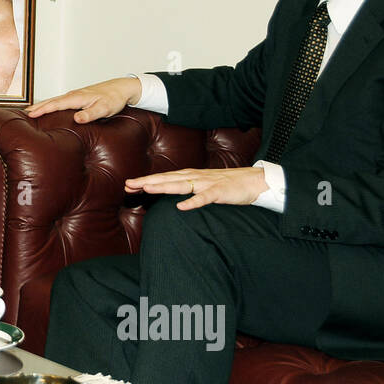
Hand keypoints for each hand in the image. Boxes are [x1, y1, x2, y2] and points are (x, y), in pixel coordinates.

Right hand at [25, 77, 141, 122]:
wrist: (121, 88)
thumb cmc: (114, 98)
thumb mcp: (104, 108)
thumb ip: (90, 114)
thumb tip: (76, 118)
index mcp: (77, 97)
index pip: (56, 104)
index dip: (42, 109)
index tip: (30, 114)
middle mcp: (73, 95)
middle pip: (51, 101)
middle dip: (37, 107)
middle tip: (23, 114)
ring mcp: (75, 96)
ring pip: (55, 101)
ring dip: (42, 105)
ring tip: (31, 112)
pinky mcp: (78, 98)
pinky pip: (60, 102)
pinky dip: (51, 105)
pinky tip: (49, 109)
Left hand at [125, 167, 268, 210]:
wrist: (254, 181)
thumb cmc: (227, 185)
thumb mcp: (203, 185)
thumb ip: (187, 187)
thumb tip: (170, 194)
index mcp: (190, 176)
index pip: (164, 178)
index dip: (146, 180)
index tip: (128, 184)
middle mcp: (195, 177)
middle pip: (167, 179)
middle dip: (147, 181)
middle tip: (128, 184)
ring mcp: (207, 184)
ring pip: (181, 185)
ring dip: (163, 186)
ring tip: (147, 188)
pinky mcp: (220, 192)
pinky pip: (204, 198)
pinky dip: (193, 202)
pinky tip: (181, 207)